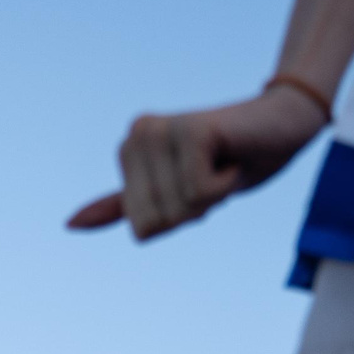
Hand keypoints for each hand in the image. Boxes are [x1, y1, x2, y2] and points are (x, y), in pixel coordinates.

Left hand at [67, 85, 329, 240]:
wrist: (285, 126)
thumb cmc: (232, 161)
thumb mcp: (173, 193)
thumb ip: (126, 206)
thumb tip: (69, 225)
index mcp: (127, 151)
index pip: (141, 226)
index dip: (180, 216)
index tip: (198, 183)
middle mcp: (136, 136)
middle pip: (154, 221)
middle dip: (194, 209)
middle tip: (213, 173)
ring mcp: (160, 131)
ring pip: (178, 208)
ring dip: (212, 196)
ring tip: (222, 162)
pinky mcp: (190, 131)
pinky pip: (199, 192)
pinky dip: (226, 184)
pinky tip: (232, 156)